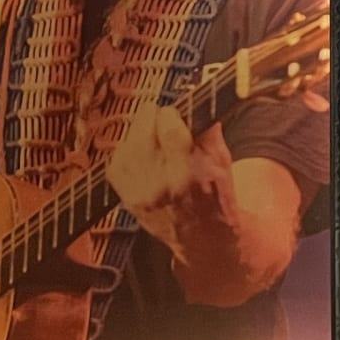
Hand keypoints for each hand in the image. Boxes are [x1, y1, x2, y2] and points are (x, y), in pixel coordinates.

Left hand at [106, 105, 233, 246]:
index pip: (168, 126)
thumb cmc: (216, 199)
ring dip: (139, 135)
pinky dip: (128, 152)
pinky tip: (143, 155)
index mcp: (187, 173)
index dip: (170, 112)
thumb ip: (209, 129)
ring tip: (154, 139)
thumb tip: (197, 99)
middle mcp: (158, 183)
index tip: (175, 113)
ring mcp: (137, 192)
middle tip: (163, 121)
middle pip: (141, 130)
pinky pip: (117, 160)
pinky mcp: (125, 197)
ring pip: (126, 143)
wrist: (202, 240)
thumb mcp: (222, 162)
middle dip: (153, 119)